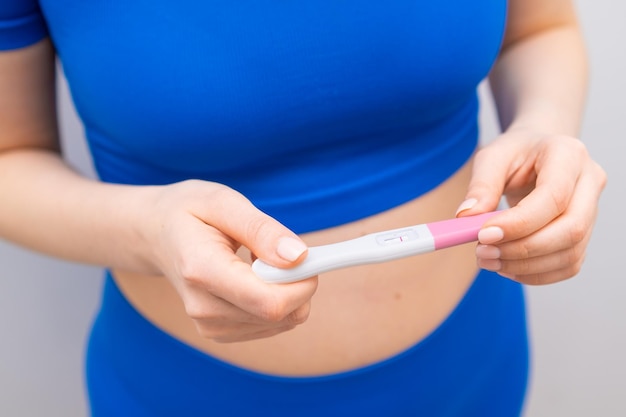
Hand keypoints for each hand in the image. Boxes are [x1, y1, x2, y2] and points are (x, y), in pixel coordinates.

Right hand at [142, 180, 317, 341]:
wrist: (155, 234)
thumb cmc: (189, 212)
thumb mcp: (223, 202)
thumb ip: (262, 230)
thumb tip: (298, 257)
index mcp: (202, 271)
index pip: (271, 302)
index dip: (303, 282)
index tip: (307, 255)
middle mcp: (204, 308)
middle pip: (280, 315)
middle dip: (298, 283)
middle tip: (282, 250)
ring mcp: (209, 325)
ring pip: (281, 322)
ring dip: (286, 290)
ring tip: (258, 260)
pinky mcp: (220, 331)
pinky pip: (272, 324)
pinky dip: (276, 300)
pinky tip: (253, 277)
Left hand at [456, 128, 606, 284]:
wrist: (537, 153)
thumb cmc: (516, 153)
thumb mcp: (492, 157)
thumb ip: (481, 185)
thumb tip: (467, 217)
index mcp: (569, 155)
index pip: (553, 197)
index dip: (519, 223)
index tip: (484, 235)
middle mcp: (589, 182)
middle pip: (571, 229)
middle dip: (523, 249)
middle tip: (483, 252)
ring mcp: (592, 210)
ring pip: (571, 253)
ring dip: (526, 266)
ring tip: (488, 260)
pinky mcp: (585, 234)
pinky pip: (568, 265)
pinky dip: (536, 273)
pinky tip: (507, 267)